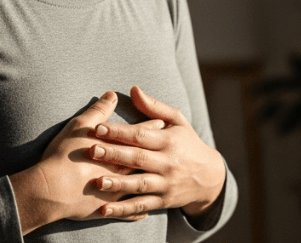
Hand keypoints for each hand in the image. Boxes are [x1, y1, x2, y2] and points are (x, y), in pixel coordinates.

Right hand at [9, 91, 166, 233]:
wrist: (51, 190)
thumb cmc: (63, 156)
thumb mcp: (80, 127)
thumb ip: (99, 111)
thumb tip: (112, 95)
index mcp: (117, 149)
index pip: (139, 135)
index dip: (150, 128)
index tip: (162, 123)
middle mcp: (121, 171)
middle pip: (145, 160)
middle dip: (157, 154)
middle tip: (168, 150)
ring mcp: (117, 191)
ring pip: (140, 187)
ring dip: (150, 183)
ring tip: (159, 180)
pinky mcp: (108, 208)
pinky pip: (129, 211)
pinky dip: (137, 210)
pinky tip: (144, 212)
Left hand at [87, 85, 225, 220]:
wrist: (210, 177)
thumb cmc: (188, 143)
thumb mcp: (178, 121)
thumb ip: (154, 107)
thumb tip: (134, 89)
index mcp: (168, 141)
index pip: (141, 135)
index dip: (119, 132)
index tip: (98, 127)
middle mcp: (167, 163)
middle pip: (137, 158)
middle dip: (113, 155)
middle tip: (91, 150)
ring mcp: (165, 183)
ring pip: (139, 184)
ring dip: (118, 184)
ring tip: (97, 182)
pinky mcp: (163, 201)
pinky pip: (142, 206)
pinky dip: (123, 210)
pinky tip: (104, 210)